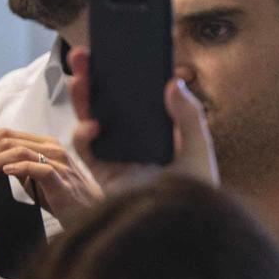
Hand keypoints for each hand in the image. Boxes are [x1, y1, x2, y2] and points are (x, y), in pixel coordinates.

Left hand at [0, 127, 99, 227]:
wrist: (91, 213)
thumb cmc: (62, 194)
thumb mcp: (34, 173)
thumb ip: (16, 158)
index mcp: (45, 143)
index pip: (6, 133)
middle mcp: (53, 148)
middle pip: (7, 139)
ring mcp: (59, 163)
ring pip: (18, 151)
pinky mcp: (63, 181)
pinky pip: (38, 169)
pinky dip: (18, 168)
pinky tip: (6, 173)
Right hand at [69, 49, 219, 193]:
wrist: (179, 232)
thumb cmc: (196, 194)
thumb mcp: (199, 150)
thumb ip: (188, 117)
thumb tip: (173, 82)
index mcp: (160, 130)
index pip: (141, 96)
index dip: (129, 73)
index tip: (122, 47)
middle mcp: (135, 139)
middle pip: (110, 102)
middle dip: (95, 77)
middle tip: (84, 52)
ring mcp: (117, 154)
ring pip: (91, 118)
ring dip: (82, 96)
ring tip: (79, 74)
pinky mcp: (102, 173)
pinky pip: (85, 149)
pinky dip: (84, 134)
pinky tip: (95, 125)